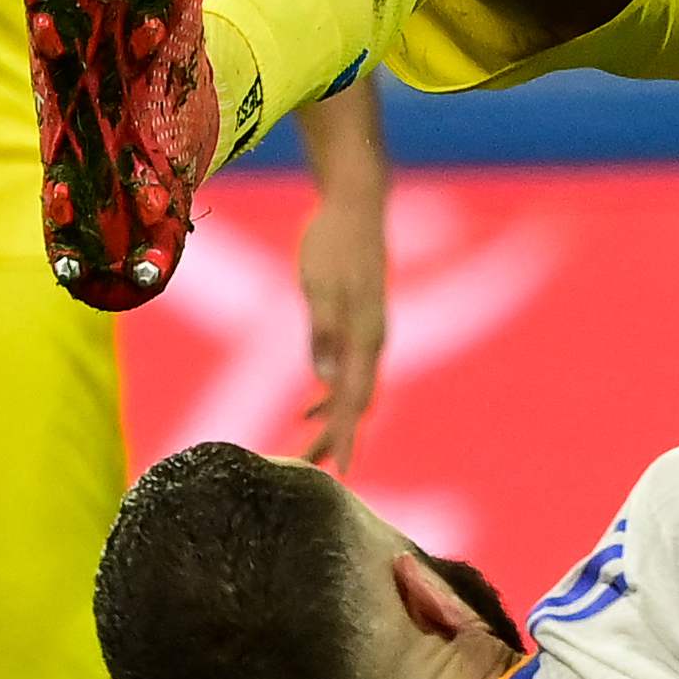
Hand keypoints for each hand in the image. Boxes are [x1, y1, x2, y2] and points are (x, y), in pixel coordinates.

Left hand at [298, 174, 390, 473]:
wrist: (356, 205)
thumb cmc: (333, 242)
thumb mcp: (319, 285)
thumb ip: (322, 332)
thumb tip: (324, 380)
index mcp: (365, 337)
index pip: (356, 401)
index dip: (347, 438)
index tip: (340, 473)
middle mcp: (373, 342)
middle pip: (356, 405)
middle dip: (335, 440)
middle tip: (305, 471)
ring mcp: (368, 335)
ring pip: (353, 393)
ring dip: (332, 424)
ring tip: (305, 453)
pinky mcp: (359, 325)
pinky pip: (349, 374)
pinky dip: (331, 397)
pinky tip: (309, 409)